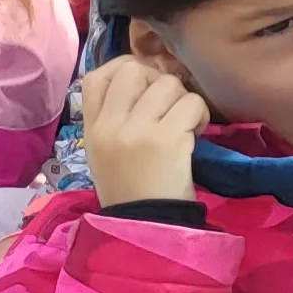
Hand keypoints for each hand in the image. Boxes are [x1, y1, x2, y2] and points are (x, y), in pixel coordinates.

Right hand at [76, 56, 209, 209]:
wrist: (144, 224)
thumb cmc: (130, 187)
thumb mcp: (106, 150)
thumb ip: (116, 115)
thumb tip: (148, 76)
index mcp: (92, 129)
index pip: (95, 77)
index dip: (122, 69)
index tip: (144, 84)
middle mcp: (110, 126)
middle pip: (132, 70)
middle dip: (157, 80)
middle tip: (168, 104)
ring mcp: (137, 131)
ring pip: (167, 83)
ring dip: (183, 99)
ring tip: (184, 123)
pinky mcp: (166, 139)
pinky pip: (191, 102)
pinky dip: (200, 115)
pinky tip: (196, 134)